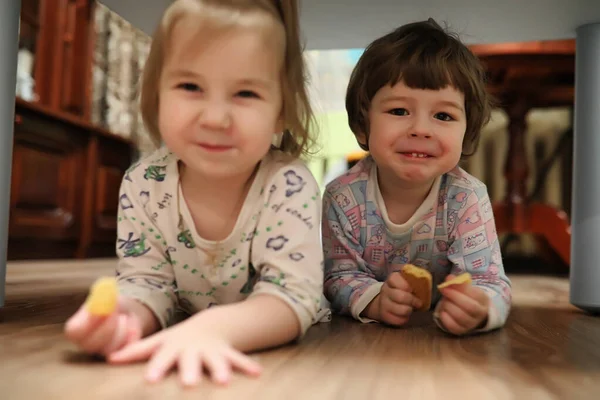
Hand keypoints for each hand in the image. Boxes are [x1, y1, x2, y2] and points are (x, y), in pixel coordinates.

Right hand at [64, 297, 142, 356]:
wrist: (125, 312)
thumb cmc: (110, 302)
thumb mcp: (106, 294)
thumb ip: (104, 294)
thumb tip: (105, 289)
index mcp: (77, 329)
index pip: (74, 332)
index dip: (89, 322)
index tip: (104, 310)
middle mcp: (86, 344)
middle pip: (91, 345)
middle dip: (107, 327)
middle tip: (117, 312)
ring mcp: (102, 352)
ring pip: (111, 348)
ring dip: (121, 330)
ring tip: (124, 317)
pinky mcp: (120, 356)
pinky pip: (127, 350)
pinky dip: (132, 335)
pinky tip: (131, 326)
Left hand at [107, 315, 261, 386]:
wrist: (209, 325)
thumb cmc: (178, 340)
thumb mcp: (159, 342)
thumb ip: (136, 351)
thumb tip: (109, 358)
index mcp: (174, 347)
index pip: (162, 357)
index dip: (157, 367)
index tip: (150, 380)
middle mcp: (193, 349)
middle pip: (190, 361)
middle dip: (190, 371)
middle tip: (188, 384)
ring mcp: (211, 351)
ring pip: (216, 360)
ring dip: (221, 369)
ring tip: (224, 382)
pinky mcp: (227, 353)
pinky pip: (238, 359)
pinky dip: (247, 366)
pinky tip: (257, 374)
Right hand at [364, 271, 422, 325]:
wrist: (386, 302)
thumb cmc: (402, 290)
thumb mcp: (406, 282)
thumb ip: (414, 281)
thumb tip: (425, 280)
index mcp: (392, 279)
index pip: (394, 279)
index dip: (405, 285)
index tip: (412, 289)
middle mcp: (385, 290)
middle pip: (401, 297)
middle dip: (413, 301)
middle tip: (419, 303)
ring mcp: (383, 303)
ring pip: (401, 310)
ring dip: (409, 310)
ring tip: (411, 309)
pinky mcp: (384, 315)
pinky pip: (398, 320)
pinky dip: (404, 319)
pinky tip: (405, 315)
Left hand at [436, 274, 489, 334]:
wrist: (471, 313)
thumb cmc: (467, 297)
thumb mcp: (466, 288)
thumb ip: (458, 283)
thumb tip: (449, 278)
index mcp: (483, 299)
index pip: (475, 294)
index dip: (460, 289)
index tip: (448, 284)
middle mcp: (480, 313)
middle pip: (469, 306)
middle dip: (454, 297)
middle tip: (444, 290)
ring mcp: (472, 324)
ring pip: (460, 316)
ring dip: (448, 306)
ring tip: (444, 301)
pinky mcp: (462, 331)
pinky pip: (453, 326)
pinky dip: (445, 318)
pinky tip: (443, 311)